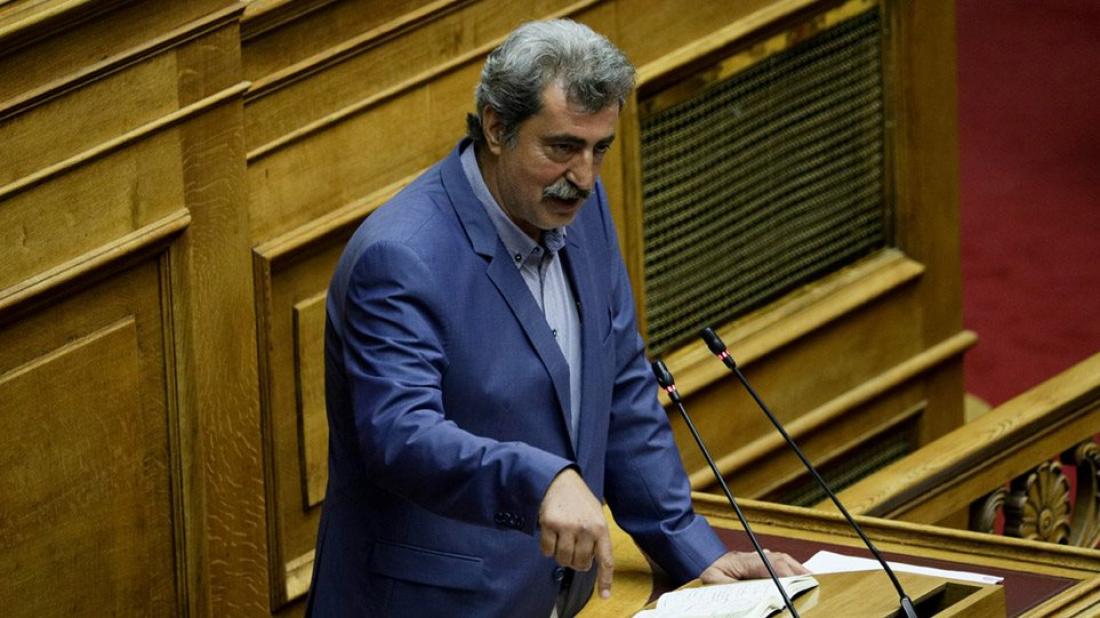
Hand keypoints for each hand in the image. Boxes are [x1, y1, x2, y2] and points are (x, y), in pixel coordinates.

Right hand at [538, 468, 614, 598]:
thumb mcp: (596, 515)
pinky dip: (547, 548)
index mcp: (601, 528)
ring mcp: (567, 527)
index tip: (604, 596)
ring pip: (563, 560)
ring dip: (560, 556)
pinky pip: (547, 551)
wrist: (559, 479)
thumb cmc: (578, 500)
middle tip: (573, 549)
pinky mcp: (550, 524)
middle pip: (580, 564)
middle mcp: (586, 529)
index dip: (605, 579)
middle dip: (575, 561)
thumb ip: (596, 537)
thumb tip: (592, 563)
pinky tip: (550, 535)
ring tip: (562, 541)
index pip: (606, 559)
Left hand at [699, 550, 808, 583]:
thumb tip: (748, 594)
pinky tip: (801, 575)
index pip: (771, 565)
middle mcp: (755, 556)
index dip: (785, 575)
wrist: (705, 557)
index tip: (795, 586)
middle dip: (798, 572)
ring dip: (798, 569)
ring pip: (784, 560)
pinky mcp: (761, 560)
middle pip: (782, 561)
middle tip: (812, 583)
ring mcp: (760, 556)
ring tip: (812, 581)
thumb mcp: (715, 581)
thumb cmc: (710, 570)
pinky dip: (793, 568)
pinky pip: (781, 562)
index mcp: (745, 560)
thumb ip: (731, 587)